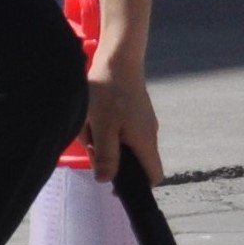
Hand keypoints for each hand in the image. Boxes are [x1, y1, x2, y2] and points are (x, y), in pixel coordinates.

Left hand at [83, 57, 162, 187]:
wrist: (118, 58)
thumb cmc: (109, 93)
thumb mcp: (102, 127)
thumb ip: (105, 156)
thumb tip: (105, 180)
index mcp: (145, 142)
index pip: (153, 176)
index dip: (138, 187)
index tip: (116, 186)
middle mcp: (149, 134)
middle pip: (133, 160)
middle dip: (111, 158)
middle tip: (92, 144)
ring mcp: (143, 121)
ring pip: (123, 143)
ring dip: (104, 140)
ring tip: (90, 124)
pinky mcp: (135, 111)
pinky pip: (120, 128)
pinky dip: (105, 127)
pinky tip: (93, 114)